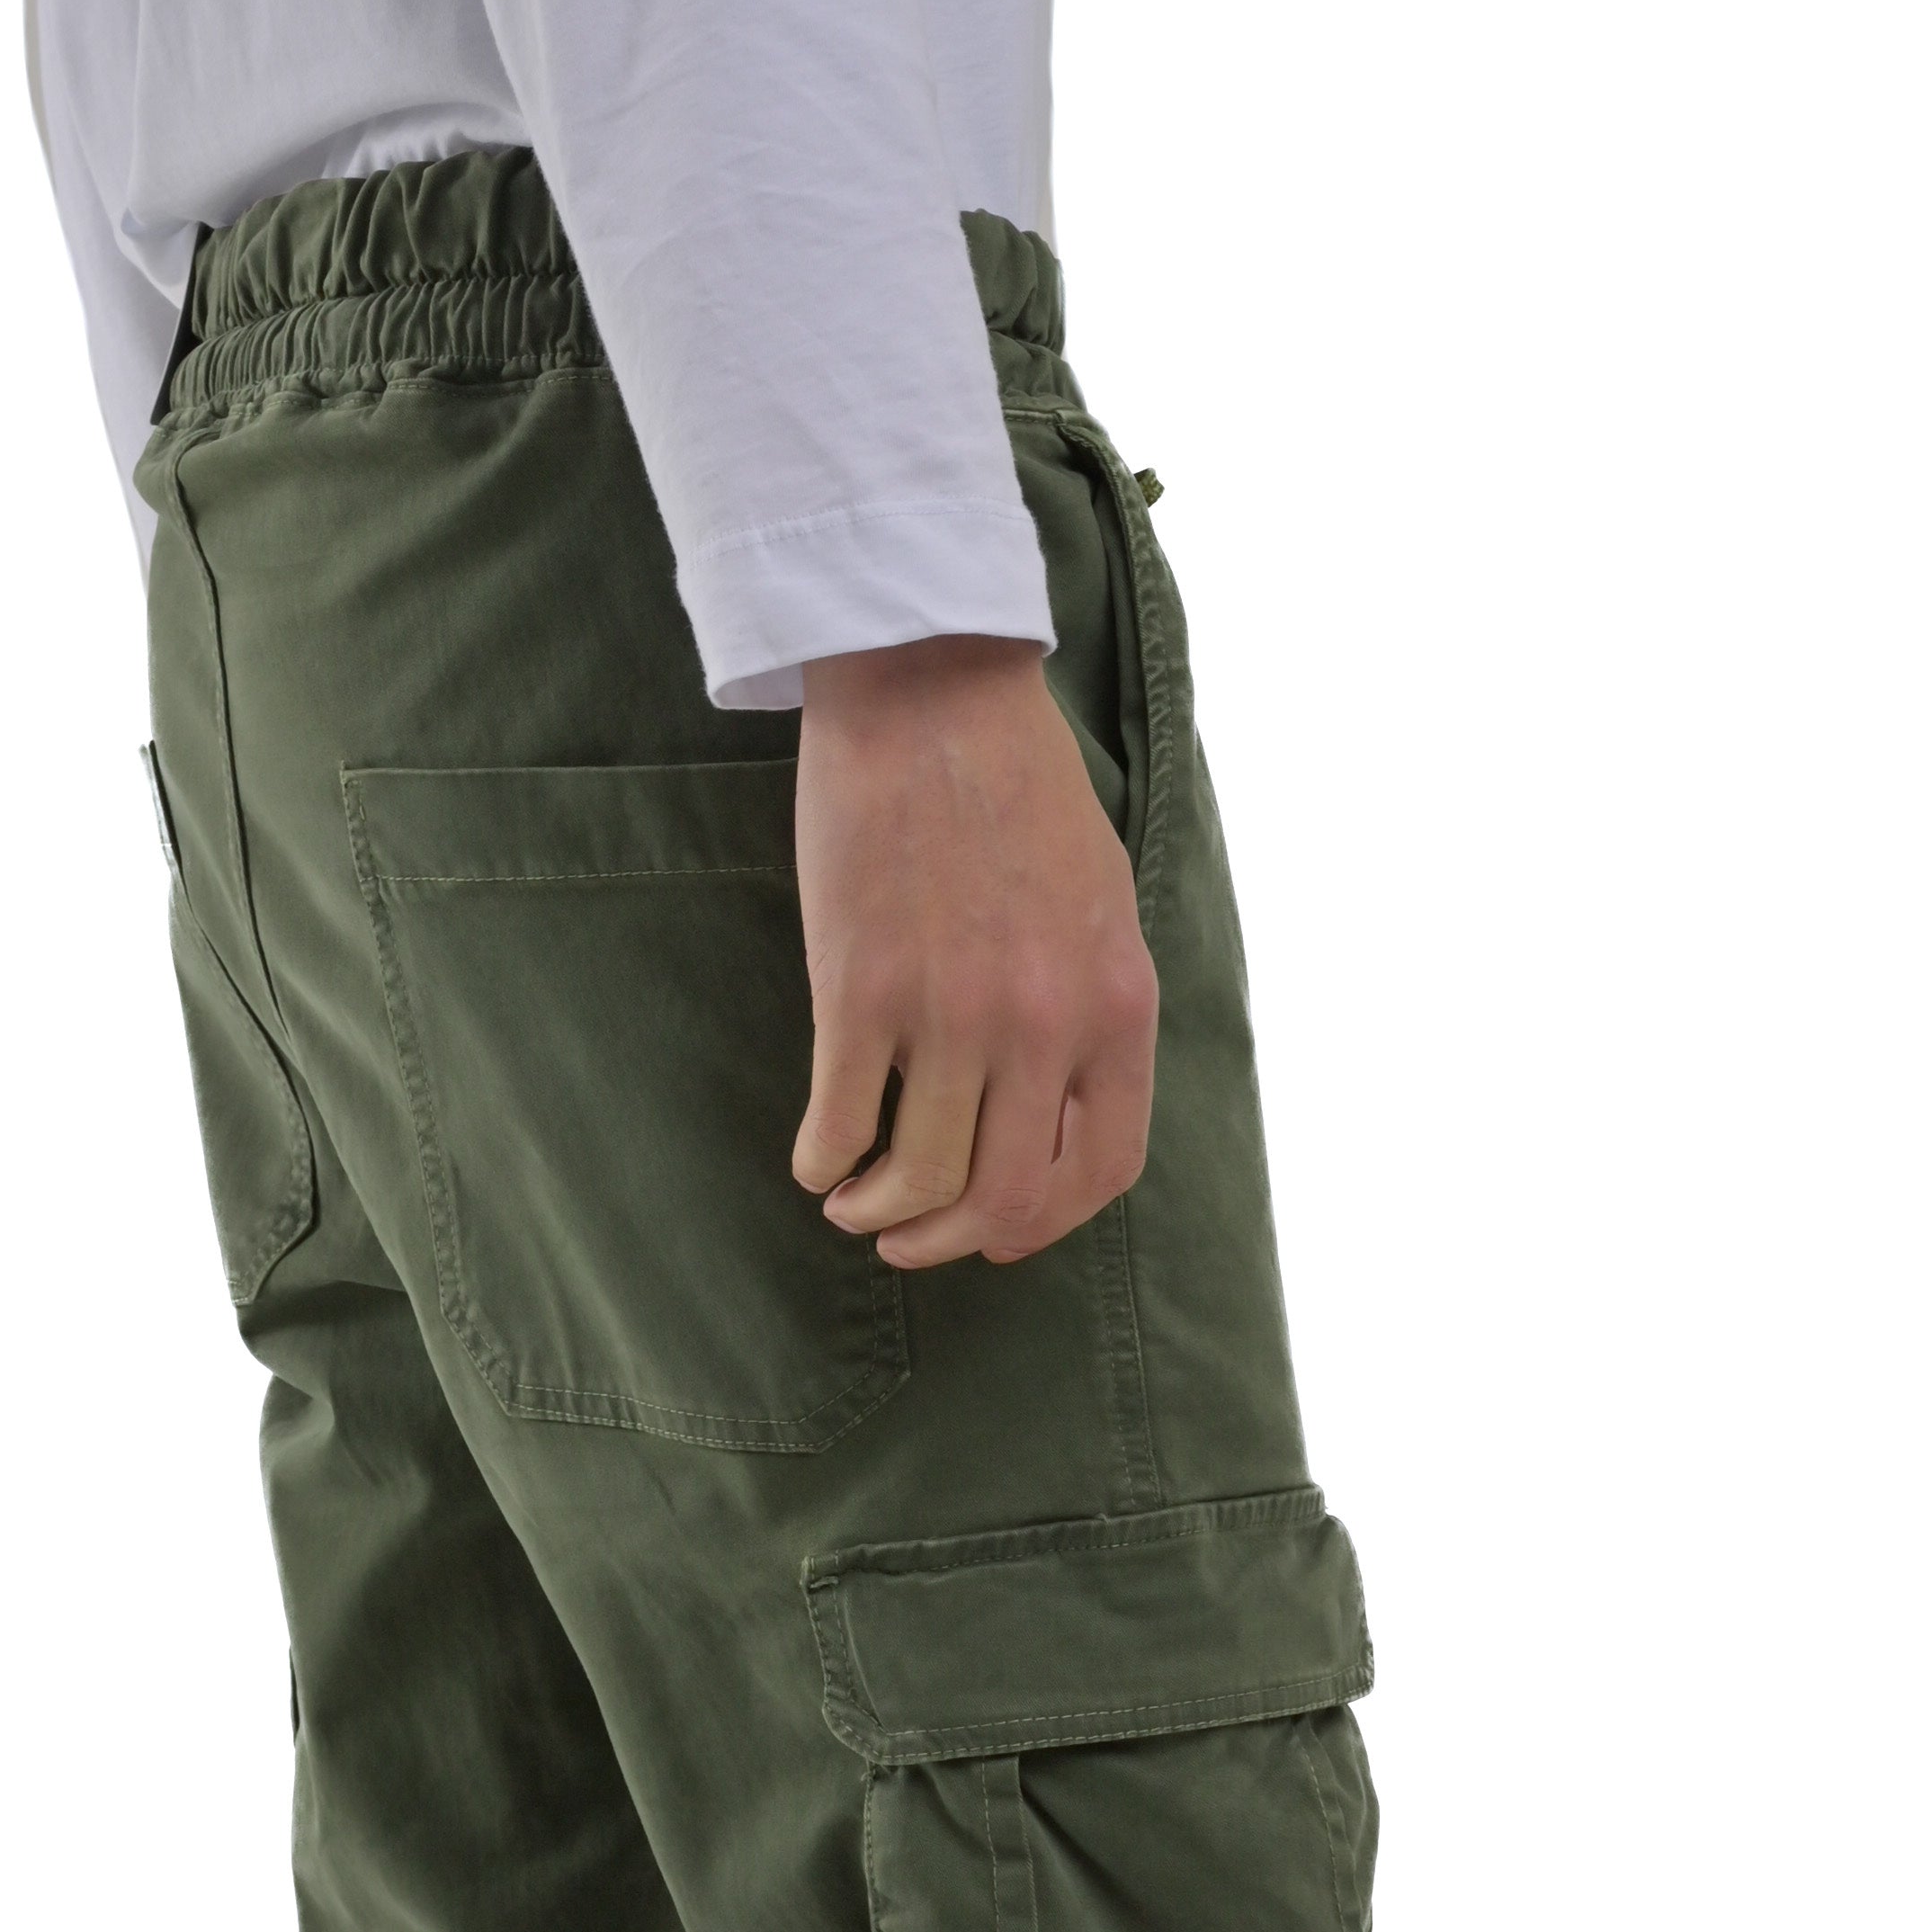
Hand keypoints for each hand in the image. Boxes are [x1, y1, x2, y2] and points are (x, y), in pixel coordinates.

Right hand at [790, 636, 1157, 1270]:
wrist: (932, 691)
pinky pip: (840, 1124)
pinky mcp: (863, 990)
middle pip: (1006, 1199)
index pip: (1102, 1170)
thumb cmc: (1015, 789)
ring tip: (851, 1201)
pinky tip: (815, 1156)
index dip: (1046, 1223)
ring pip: (919, 1179)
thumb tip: (1055, 1114)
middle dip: (950, 1240)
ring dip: (877, 1211)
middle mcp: (1043, 1023)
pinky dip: (822, 1160)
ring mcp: (952, 1011)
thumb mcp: (1101, 905)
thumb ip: (1090, 1012)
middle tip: (906, 1237)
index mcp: (1116, 1005)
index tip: (997, 1231)